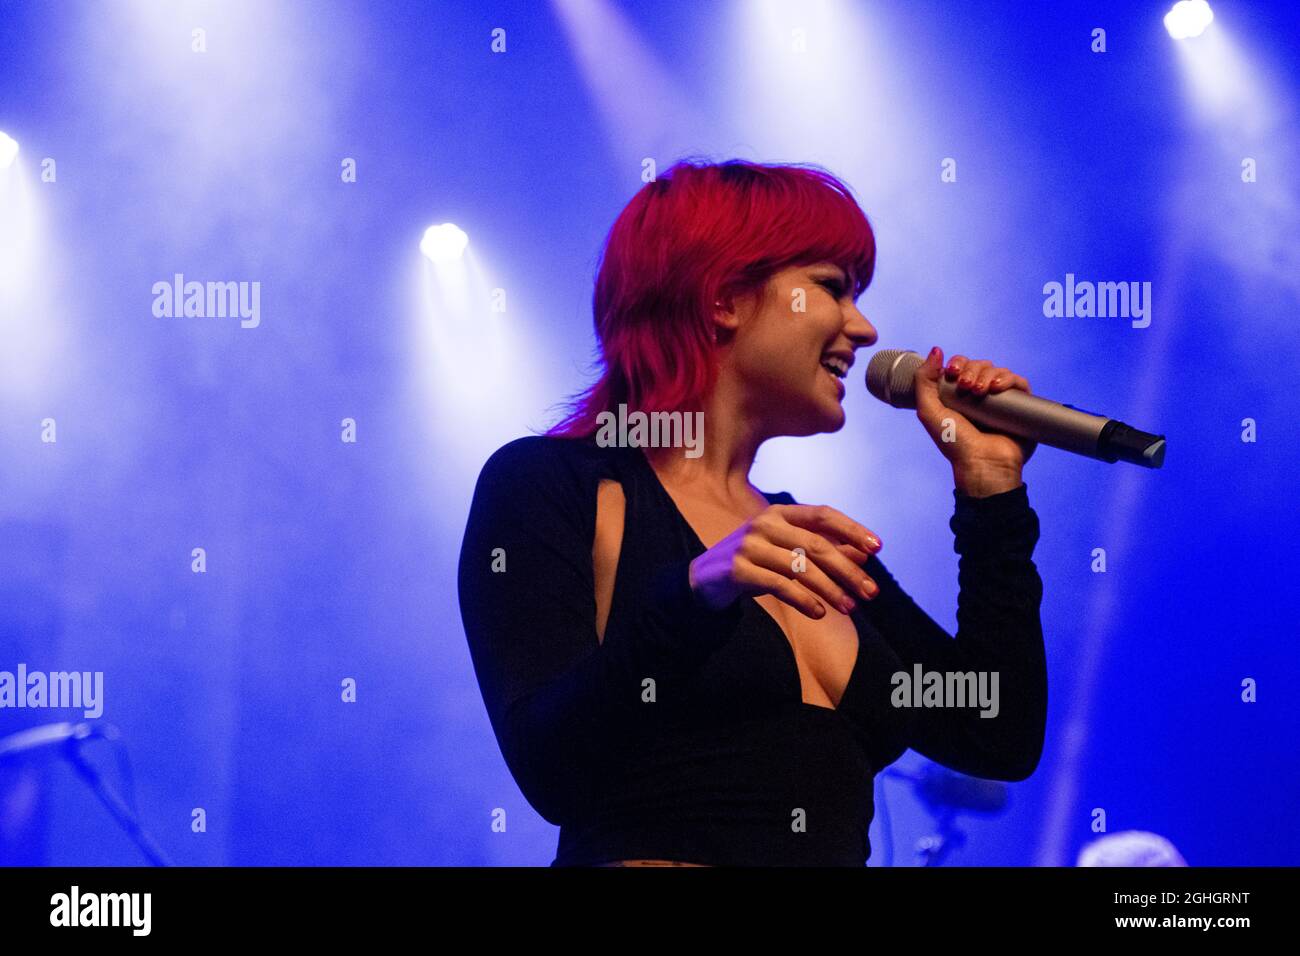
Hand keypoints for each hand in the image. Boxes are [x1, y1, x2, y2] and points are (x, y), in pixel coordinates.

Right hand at [688, 504, 882, 618]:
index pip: (823, 515)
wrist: (705, 578)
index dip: (852, 529)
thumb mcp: (788, 552)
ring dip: (830, 590)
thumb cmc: (756, 562)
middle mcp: (765, 524)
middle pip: (816, 545)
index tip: (878, 548)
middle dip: (848, 570)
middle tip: (871, 591)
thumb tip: (864, 556)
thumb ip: (823, 550)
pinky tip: (819, 612)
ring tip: (850, 607)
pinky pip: (780, 585)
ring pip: (801, 568)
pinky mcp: (739, 569)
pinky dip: (803, 600)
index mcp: (780, 512)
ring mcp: (750, 545)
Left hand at [914, 346, 1036, 495]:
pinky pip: (1019, 382)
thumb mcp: (929, 411)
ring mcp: (1001, 400)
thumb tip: (936, 350)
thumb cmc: (954, 443)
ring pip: (998, 370)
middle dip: (971, 370)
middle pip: (980, 365)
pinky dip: (1009, 379)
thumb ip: (924, 381)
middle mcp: (981, 395)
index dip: (958, 363)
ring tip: (980, 392)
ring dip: (987, 374)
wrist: (981, 464)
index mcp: (959, 395)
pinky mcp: (1021, 406)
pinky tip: (997, 388)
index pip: (962, 366)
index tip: (952, 373)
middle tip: (966, 388)